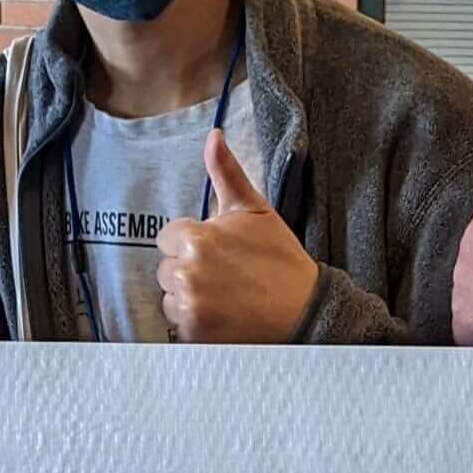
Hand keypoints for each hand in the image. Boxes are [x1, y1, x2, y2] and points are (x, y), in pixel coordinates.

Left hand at [157, 135, 317, 342]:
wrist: (305, 309)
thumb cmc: (280, 259)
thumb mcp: (256, 210)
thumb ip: (226, 173)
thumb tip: (213, 136)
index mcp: (197, 239)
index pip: (169, 238)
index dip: (193, 243)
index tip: (220, 253)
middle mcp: (187, 274)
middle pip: (166, 269)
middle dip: (189, 270)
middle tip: (226, 277)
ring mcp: (190, 308)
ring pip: (169, 298)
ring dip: (189, 299)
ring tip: (225, 298)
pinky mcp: (194, 336)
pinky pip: (178, 325)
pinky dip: (196, 324)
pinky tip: (223, 316)